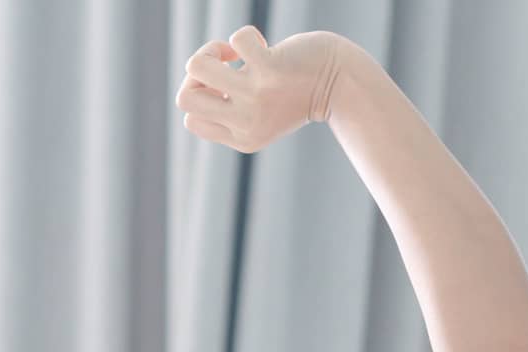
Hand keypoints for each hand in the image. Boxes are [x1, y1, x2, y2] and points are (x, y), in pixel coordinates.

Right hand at [175, 27, 344, 152]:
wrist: (343, 86)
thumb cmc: (297, 94)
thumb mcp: (260, 117)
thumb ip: (229, 110)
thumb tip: (197, 76)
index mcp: (241, 139)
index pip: (190, 120)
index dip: (201, 97)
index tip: (225, 88)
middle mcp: (245, 124)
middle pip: (185, 97)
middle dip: (197, 75)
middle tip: (223, 67)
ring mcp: (256, 97)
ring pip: (196, 66)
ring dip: (211, 50)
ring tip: (234, 52)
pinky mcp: (270, 70)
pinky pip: (236, 38)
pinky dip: (244, 35)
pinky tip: (262, 43)